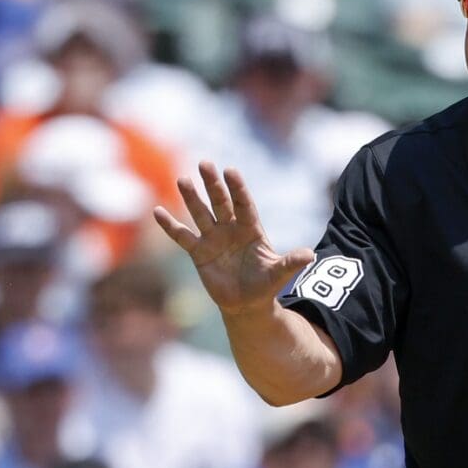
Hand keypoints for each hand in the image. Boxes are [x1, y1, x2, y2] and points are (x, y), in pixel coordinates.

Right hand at [153, 163, 314, 318]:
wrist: (246, 303)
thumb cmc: (264, 285)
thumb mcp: (278, 275)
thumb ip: (290, 263)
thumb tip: (310, 255)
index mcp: (250, 229)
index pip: (243, 204)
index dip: (237, 188)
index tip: (230, 171)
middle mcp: (230, 228)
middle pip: (220, 202)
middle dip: (212, 184)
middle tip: (204, 164)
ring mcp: (213, 238)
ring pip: (200, 214)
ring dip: (191, 198)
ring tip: (182, 180)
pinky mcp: (198, 252)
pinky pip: (182, 236)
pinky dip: (170, 225)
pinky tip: (157, 212)